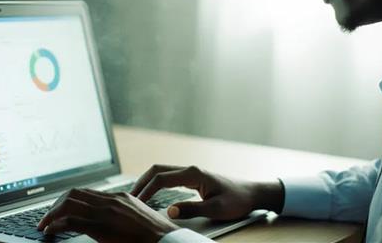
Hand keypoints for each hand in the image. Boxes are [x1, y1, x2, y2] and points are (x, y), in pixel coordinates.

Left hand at [37, 188, 178, 242]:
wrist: (167, 241)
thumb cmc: (156, 236)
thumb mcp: (139, 219)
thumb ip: (124, 215)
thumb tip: (112, 222)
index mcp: (120, 197)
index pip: (86, 191)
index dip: (67, 199)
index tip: (59, 209)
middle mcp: (110, 200)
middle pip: (73, 193)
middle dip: (55, 204)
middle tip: (47, 217)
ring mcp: (105, 212)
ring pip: (68, 203)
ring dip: (51, 213)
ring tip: (44, 224)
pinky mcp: (101, 227)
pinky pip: (70, 221)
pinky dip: (55, 224)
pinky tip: (50, 231)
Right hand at [131, 164, 283, 220]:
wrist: (252, 193)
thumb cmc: (237, 200)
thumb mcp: (215, 209)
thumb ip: (191, 210)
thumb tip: (169, 212)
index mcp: (193, 173)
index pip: (161, 178)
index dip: (146, 190)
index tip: (136, 203)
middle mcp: (190, 169)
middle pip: (157, 170)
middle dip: (141, 183)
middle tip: (129, 198)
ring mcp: (191, 172)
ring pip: (161, 172)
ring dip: (147, 182)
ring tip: (136, 197)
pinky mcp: (193, 178)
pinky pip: (168, 177)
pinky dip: (156, 183)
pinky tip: (151, 194)